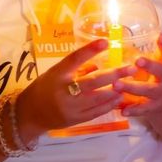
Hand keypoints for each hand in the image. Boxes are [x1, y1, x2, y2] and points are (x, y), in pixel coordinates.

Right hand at [18, 39, 136, 137]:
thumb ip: (75, 69)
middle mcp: (64, 90)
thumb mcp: (55, 73)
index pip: (74, 59)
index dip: (90, 50)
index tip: (106, 41)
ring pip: (99, 98)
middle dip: (114, 74)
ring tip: (129, 82)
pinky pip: (97, 111)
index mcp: (57, 74)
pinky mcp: (77, 120)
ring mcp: (71, 107)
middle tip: (130, 68)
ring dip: (116, 90)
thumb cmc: (43, 88)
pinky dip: (110, 104)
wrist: (30, 114)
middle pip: (93, 81)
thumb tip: (99, 65)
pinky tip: (119, 98)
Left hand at [114, 34, 161, 118]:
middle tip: (137, 60)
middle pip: (161, 71)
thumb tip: (114, 41)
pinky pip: (142, 109)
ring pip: (148, 90)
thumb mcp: (150, 66)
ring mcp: (160, 94)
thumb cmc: (150, 78)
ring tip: (117, 84)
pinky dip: (133, 110)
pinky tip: (123, 110)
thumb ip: (138, 57)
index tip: (160, 36)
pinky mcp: (153, 108)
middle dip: (150, 65)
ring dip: (132, 87)